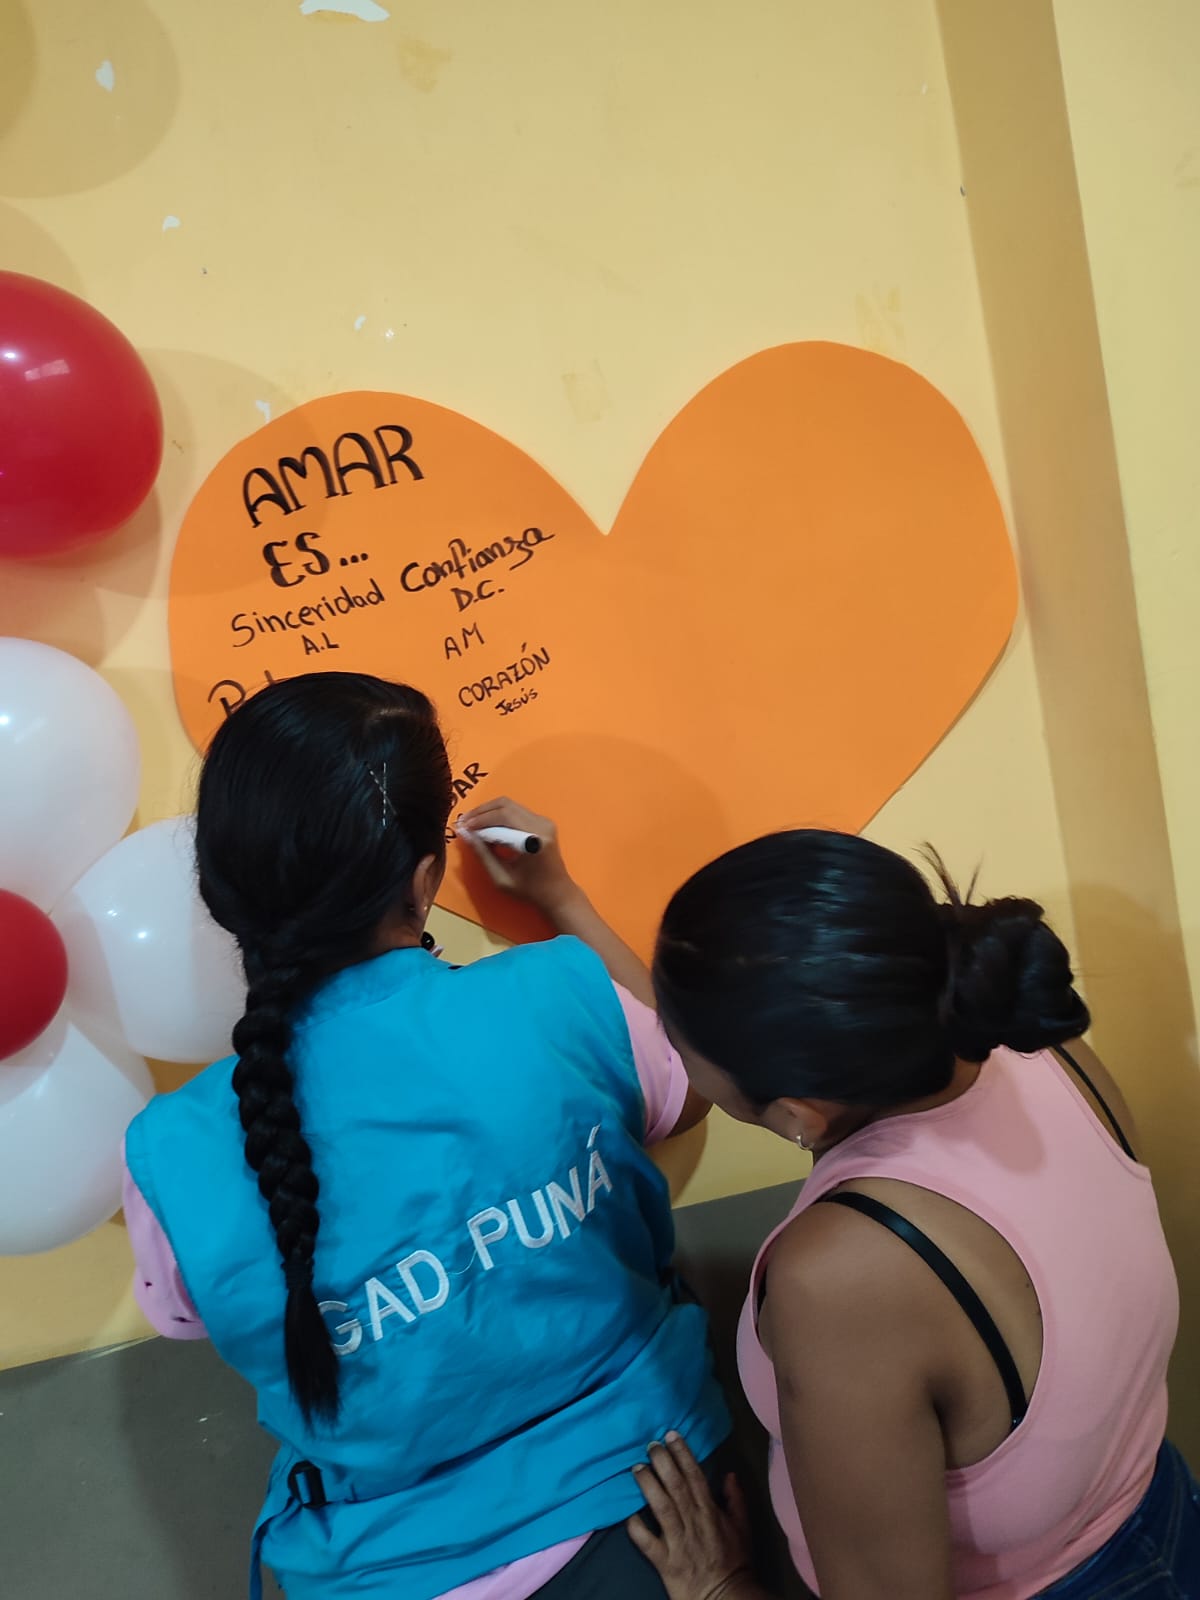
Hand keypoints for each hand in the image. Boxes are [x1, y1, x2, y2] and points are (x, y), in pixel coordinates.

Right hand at [456, 797, 581, 918]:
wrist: (558, 892)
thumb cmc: (529, 890)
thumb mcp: (501, 877)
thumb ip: (483, 854)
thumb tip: (465, 833)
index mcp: (533, 840)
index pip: (502, 818)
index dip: (479, 820)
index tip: (462, 826)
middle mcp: (541, 825)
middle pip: (505, 805)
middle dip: (482, 812)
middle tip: (464, 822)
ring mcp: (544, 821)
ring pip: (510, 805)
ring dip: (489, 812)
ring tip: (472, 823)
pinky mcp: (544, 822)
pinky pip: (517, 811)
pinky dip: (499, 815)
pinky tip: (488, 826)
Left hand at [627, 1434, 753, 1599]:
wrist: (725, 1597)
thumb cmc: (734, 1562)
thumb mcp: (742, 1528)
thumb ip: (736, 1499)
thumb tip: (729, 1474)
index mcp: (710, 1512)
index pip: (695, 1476)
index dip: (682, 1453)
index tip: (671, 1435)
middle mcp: (693, 1522)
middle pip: (676, 1486)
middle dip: (662, 1462)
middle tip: (650, 1444)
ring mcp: (677, 1542)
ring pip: (661, 1507)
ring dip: (648, 1485)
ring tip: (636, 1468)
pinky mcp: (664, 1561)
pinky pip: (646, 1542)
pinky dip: (635, 1527)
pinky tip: (626, 1512)